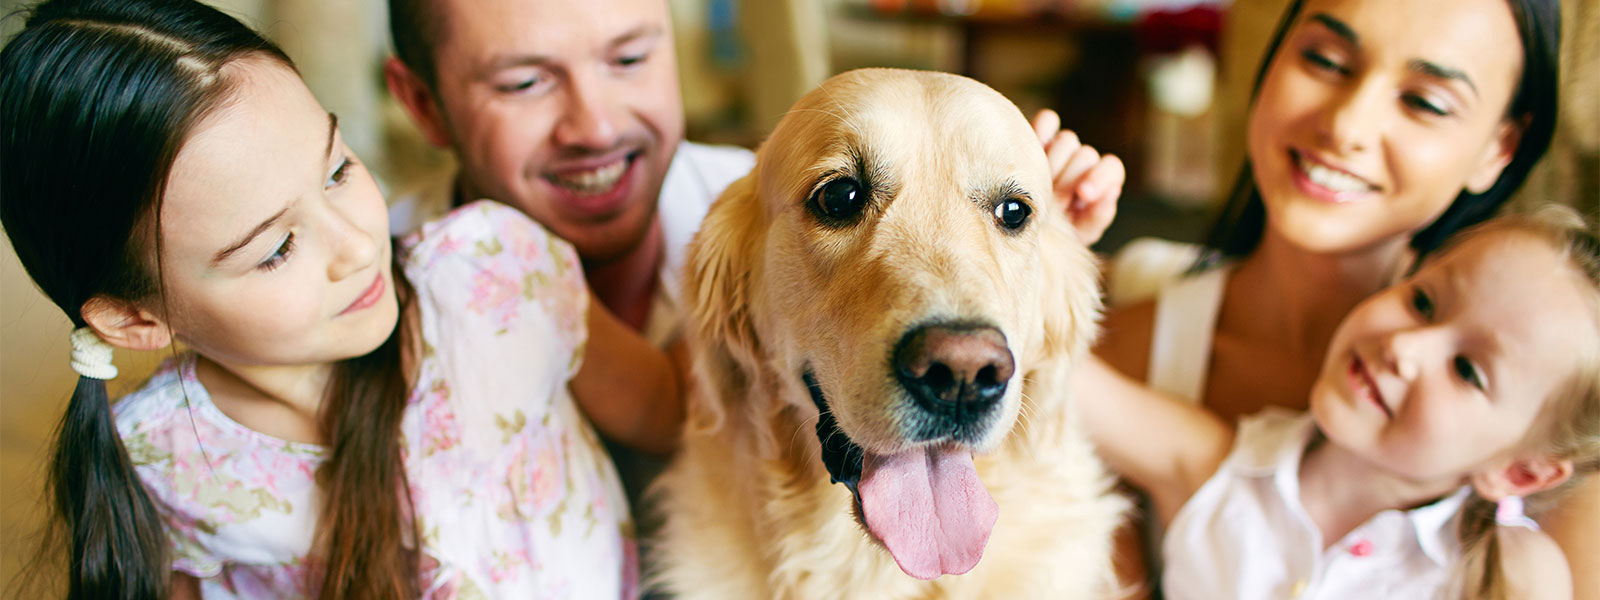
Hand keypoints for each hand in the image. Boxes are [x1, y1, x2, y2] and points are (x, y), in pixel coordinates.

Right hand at [1033, 109, 1123, 245]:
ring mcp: (1059, 148)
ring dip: (1053, 162)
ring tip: (1038, 184)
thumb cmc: (1055, 235)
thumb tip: (1112, 193)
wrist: (1024, 232)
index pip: (1112, 167)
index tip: (1083, 193)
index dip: (1100, 178)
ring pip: (1067, 139)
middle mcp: (1081, 163)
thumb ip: (1097, 218)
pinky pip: (1047, 120)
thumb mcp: (1077, 235)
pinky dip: (1042, 130)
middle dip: (1069, 178)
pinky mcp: (1037, 137)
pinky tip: (1031, 152)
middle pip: (1086, 154)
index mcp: (1099, 183)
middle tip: (1052, 197)